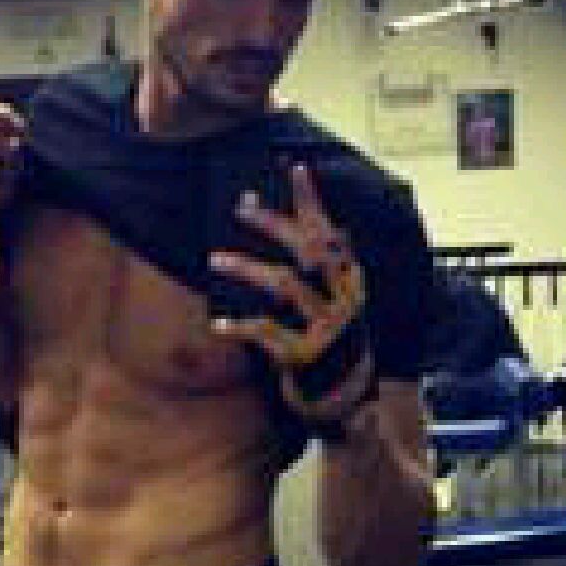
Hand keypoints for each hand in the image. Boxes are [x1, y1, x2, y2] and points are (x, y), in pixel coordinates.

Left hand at [209, 163, 372, 417]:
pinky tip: (218, 322)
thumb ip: (314, 265)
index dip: (312, 200)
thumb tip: (282, 216)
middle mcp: (343, 300)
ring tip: (215, 259)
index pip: (332, 232)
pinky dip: (240, 325)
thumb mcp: (331, 300)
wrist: (343, 397)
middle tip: (240, 207)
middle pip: (307, 251)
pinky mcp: (303, 356)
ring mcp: (325, 329)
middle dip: (273, 224)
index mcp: (350, 281)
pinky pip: (266, 333)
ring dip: (247, 268)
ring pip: (284, 286)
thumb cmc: (328, 337)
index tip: (293, 167)